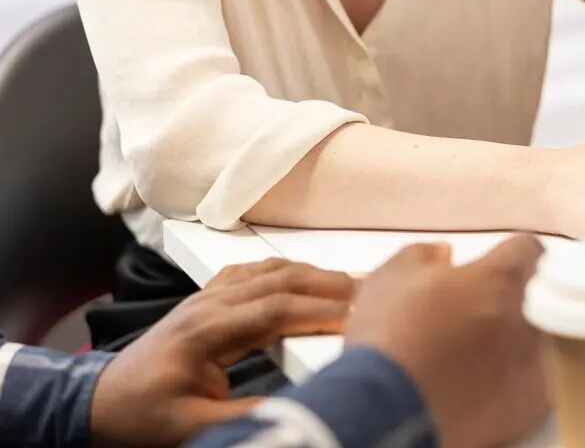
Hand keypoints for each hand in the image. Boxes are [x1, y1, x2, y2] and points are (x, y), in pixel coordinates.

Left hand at [90, 259, 355, 447]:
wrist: (101, 402)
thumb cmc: (142, 414)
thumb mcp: (193, 426)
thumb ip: (246, 415)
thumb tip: (298, 406)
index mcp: (204, 331)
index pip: (276, 310)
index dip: (320, 311)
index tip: (357, 318)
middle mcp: (208, 304)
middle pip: (281, 281)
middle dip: (330, 285)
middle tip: (372, 292)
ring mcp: (207, 297)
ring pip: (271, 270)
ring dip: (314, 274)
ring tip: (352, 283)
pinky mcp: (208, 299)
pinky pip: (254, 271)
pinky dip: (289, 270)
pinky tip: (307, 276)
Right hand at [346, 237, 547, 447]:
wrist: (384, 412)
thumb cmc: (387, 338)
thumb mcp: (390, 279)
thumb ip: (422, 255)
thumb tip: (444, 252)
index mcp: (500, 278)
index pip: (528, 249)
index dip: (508, 255)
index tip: (492, 267)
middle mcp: (529, 317)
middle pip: (540, 294)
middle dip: (518, 297)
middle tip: (485, 310)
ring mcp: (535, 364)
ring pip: (543, 338)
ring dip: (520, 338)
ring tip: (486, 351)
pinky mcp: (532, 404)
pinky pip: (538, 382)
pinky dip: (519, 380)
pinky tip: (491, 385)